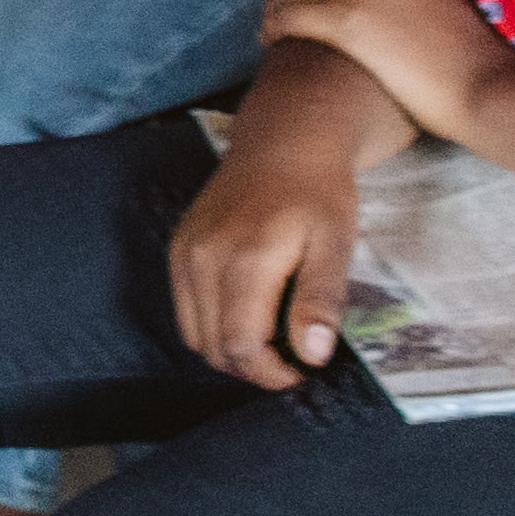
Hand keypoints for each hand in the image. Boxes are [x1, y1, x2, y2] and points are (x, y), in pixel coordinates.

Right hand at [167, 138, 366, 391]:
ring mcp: (184, 253)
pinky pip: (185, 309)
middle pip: (214, 347)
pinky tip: (246, 315)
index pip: (241, 345)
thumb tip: (312, 355)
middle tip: (291, 360)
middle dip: (252, 367)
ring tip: (270, 341)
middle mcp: (203, 259)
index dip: (270, 374)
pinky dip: (212, 327)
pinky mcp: (177, 249)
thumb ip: (320, 300)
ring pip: (194, 334)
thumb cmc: (319, 193)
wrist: (284, 141)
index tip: (302, 372)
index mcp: (246, 260)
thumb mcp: (337, 243)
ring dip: (230, 351)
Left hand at [265, 0, 511, 140]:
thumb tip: (395, 2)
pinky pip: (290, 15)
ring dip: (275, 8)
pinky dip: (273, 27)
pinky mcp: (345, 21)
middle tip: (278, 10)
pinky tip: (270, 42)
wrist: (484, 85)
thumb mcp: (446, 2)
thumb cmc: (472, 59)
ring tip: (269, 30)